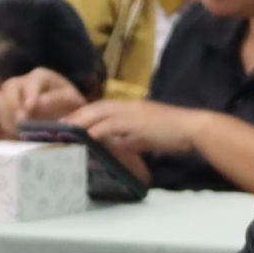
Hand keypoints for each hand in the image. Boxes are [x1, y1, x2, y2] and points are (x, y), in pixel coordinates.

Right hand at [0, 68, 87, 133]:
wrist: (65, 117)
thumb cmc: (71, 106)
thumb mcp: (72, 101)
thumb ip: (58, 99)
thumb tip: (40, 101)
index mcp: (41, 76)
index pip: (30, 82)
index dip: (28, 94)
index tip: (29, 107)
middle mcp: (24, 82)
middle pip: (9, 86)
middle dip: (13, 103)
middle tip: (22, 120)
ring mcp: (13, 94)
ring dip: (7, 113)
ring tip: (20, 125)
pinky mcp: (7, 109)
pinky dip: (6, 122)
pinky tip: (18, 130)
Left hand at [69, 98, 197, 159]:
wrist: (193, 128)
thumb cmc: (174, 133)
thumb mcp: (148, 136)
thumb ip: (131, 139)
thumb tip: (116, 146)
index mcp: (133, 108)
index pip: (104, 107)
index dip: (86, 113)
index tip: (70, 121)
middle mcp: (130, 106)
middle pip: (98, 106)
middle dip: (78, 115)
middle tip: (60, 124)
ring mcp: (134, 113)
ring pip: (102, 112)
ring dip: (83, 120)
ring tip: (67, 128)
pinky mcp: (139, 122)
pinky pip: (115, 124)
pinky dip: (100, 128)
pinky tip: (89, 135)